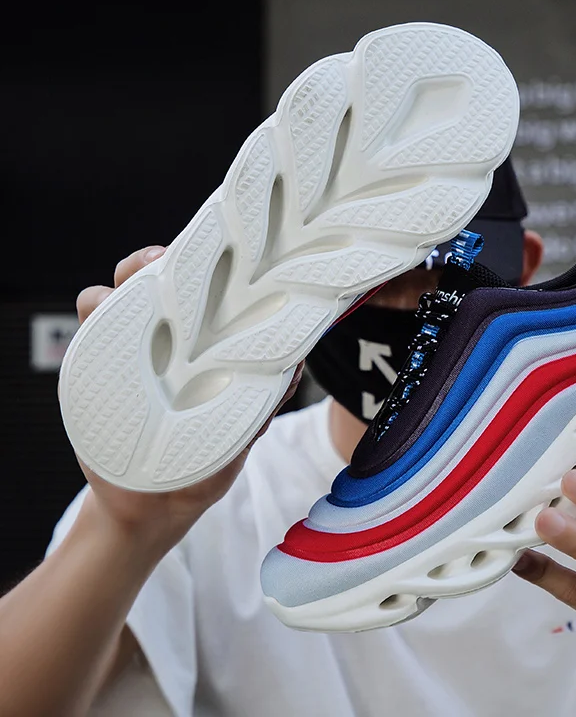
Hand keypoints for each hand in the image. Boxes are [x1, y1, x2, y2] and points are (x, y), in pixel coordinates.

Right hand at [74, 246, 302, 555]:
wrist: (148, 511)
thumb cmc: (201, 466)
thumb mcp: (239, 431)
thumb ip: (264, 399)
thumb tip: (296, 365)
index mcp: (202, 348)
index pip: (202, 295)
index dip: (206, 269)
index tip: (216, 256)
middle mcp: (165, 342)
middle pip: (154, 281)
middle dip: (157, 260)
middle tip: (165, 262)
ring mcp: (128, 353)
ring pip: (117, 294)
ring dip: (125, 280)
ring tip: (138, 289)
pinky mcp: (95, 370)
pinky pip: (88, 326)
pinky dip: (95, 312)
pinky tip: (111, 321)